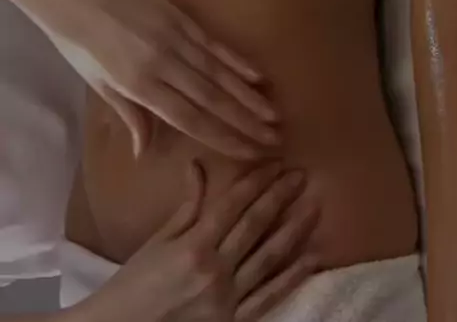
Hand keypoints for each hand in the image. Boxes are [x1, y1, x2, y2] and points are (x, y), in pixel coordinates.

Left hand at [42, 0, 279, 159]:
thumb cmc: (77, 42)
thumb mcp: (98, 83)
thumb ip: (129, 114)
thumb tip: (145, 151)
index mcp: (139, 85)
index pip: (190, 118)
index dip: (223, 137)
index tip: (249, 152)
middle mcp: (163, 64)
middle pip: (211, 99)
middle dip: (245, 122)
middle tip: (274, 139)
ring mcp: (174, 37)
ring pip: (218, 72)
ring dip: (248, 96)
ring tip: (273, 115)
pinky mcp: (179, 16)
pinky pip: (213, 44)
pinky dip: (236, 61)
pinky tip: (256, 76)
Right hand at [80, 161, 319, 321]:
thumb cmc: (135, 284)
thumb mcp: (158, 240)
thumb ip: (186, 206)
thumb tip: (198, 165)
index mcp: (193, 245)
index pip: (232, 205)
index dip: (255, 182)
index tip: (274, 163)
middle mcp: (214, 270)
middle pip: (254, 226)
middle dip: (279, 198)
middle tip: (301, 175)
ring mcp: (228, 299)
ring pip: (268, 258)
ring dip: (294, 231)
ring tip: (315, 207)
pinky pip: (268, 297)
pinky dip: (291, 277)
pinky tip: (311, 259)